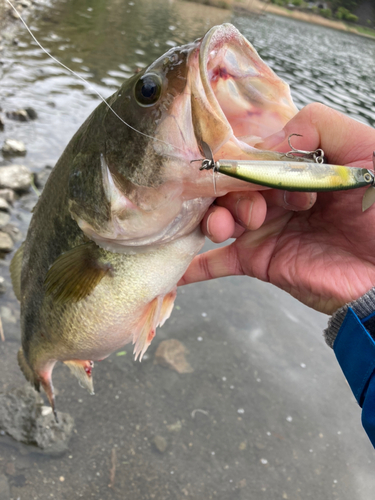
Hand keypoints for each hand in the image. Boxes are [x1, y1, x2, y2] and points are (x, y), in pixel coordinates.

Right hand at [180, 103, 374, 313]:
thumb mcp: (365, 151)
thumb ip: (319, 127)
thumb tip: (263, 145)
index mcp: (297, 169)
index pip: (255, 155)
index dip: (246, 161)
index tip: (248, 172)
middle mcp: (277, 197)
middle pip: (232, 185)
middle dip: (231, 192)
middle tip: (254, 210)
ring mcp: (265, 230)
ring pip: (220, 217)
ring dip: (212, 218)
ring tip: (224, 226)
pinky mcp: (260, 261)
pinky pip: (219, 262)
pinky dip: (195, 266)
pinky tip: (176, 269)